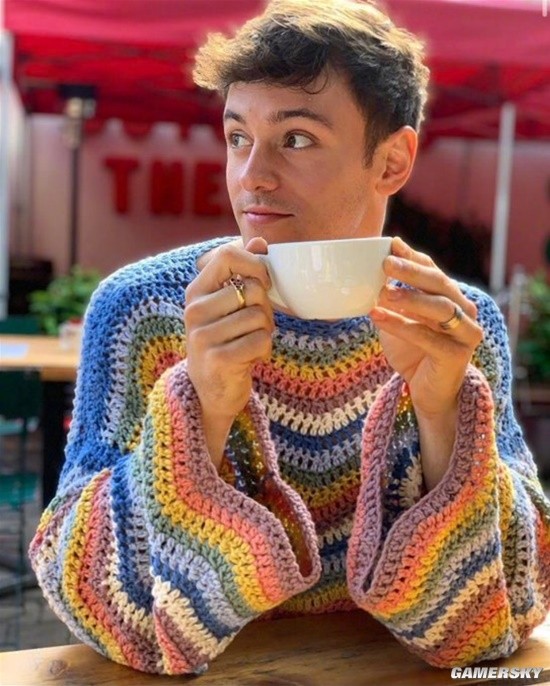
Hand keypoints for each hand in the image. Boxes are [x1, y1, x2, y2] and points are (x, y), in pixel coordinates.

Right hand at [184, 237, 273, 467]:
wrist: (212, 390)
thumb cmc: (227, 340)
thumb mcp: (230, 305)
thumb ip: (244, 271)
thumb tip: (261, 241)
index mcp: (196, 290)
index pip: (227, 254)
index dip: (255, 265)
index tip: (262, 283)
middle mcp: (194, 310)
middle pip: (252, 289)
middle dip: (266, 308)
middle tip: (256, 325)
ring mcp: (202, 335)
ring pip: (259, 316)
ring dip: (266, 332)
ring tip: (251, 343)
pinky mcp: (217, 359)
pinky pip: (261, 341)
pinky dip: (264, 350)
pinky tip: (251, 359)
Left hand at [371, 236, 482, 420]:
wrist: (428, 393)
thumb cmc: (412, 352)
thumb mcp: (399, 319)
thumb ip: (391, 298)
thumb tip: (367, 273)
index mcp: (451, 298)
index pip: (433, 271)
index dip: (413, 257)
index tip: (391, 244)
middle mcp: (465, 311)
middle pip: (440, 284)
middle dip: (412, 271)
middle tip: (385, 263)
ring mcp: (466, 333)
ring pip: (442, 308)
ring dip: (411, 298)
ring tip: (382, 292)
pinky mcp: (458, 356)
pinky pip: (429, 338)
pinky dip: (402, 326)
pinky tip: (378, 317)